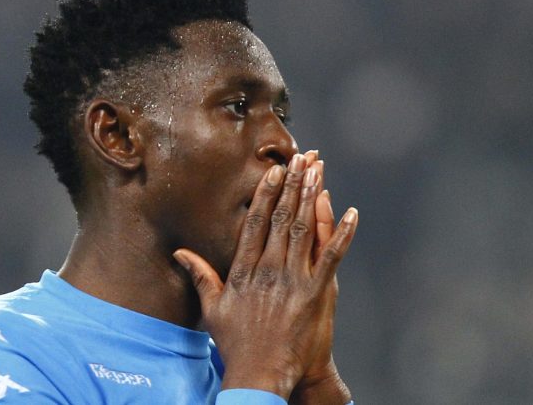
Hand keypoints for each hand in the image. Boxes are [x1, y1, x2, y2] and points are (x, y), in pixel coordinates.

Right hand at [173, 153, 357, 398]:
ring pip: (304, 229)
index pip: (256, 222)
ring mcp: (292, 280)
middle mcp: (268, 269)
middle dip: (292, 185)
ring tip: (318, 172)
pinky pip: (331, 257)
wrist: (260, 375)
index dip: (266, 193)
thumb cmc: (236, 344)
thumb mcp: (213, 307)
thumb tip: (181, 252)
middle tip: (301, 158)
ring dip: (313, 198)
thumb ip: (200, 275)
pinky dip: (343, 234)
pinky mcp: (315, 293)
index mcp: (244, 270)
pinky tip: (352, 213)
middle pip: (282, 218)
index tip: (274, 171)